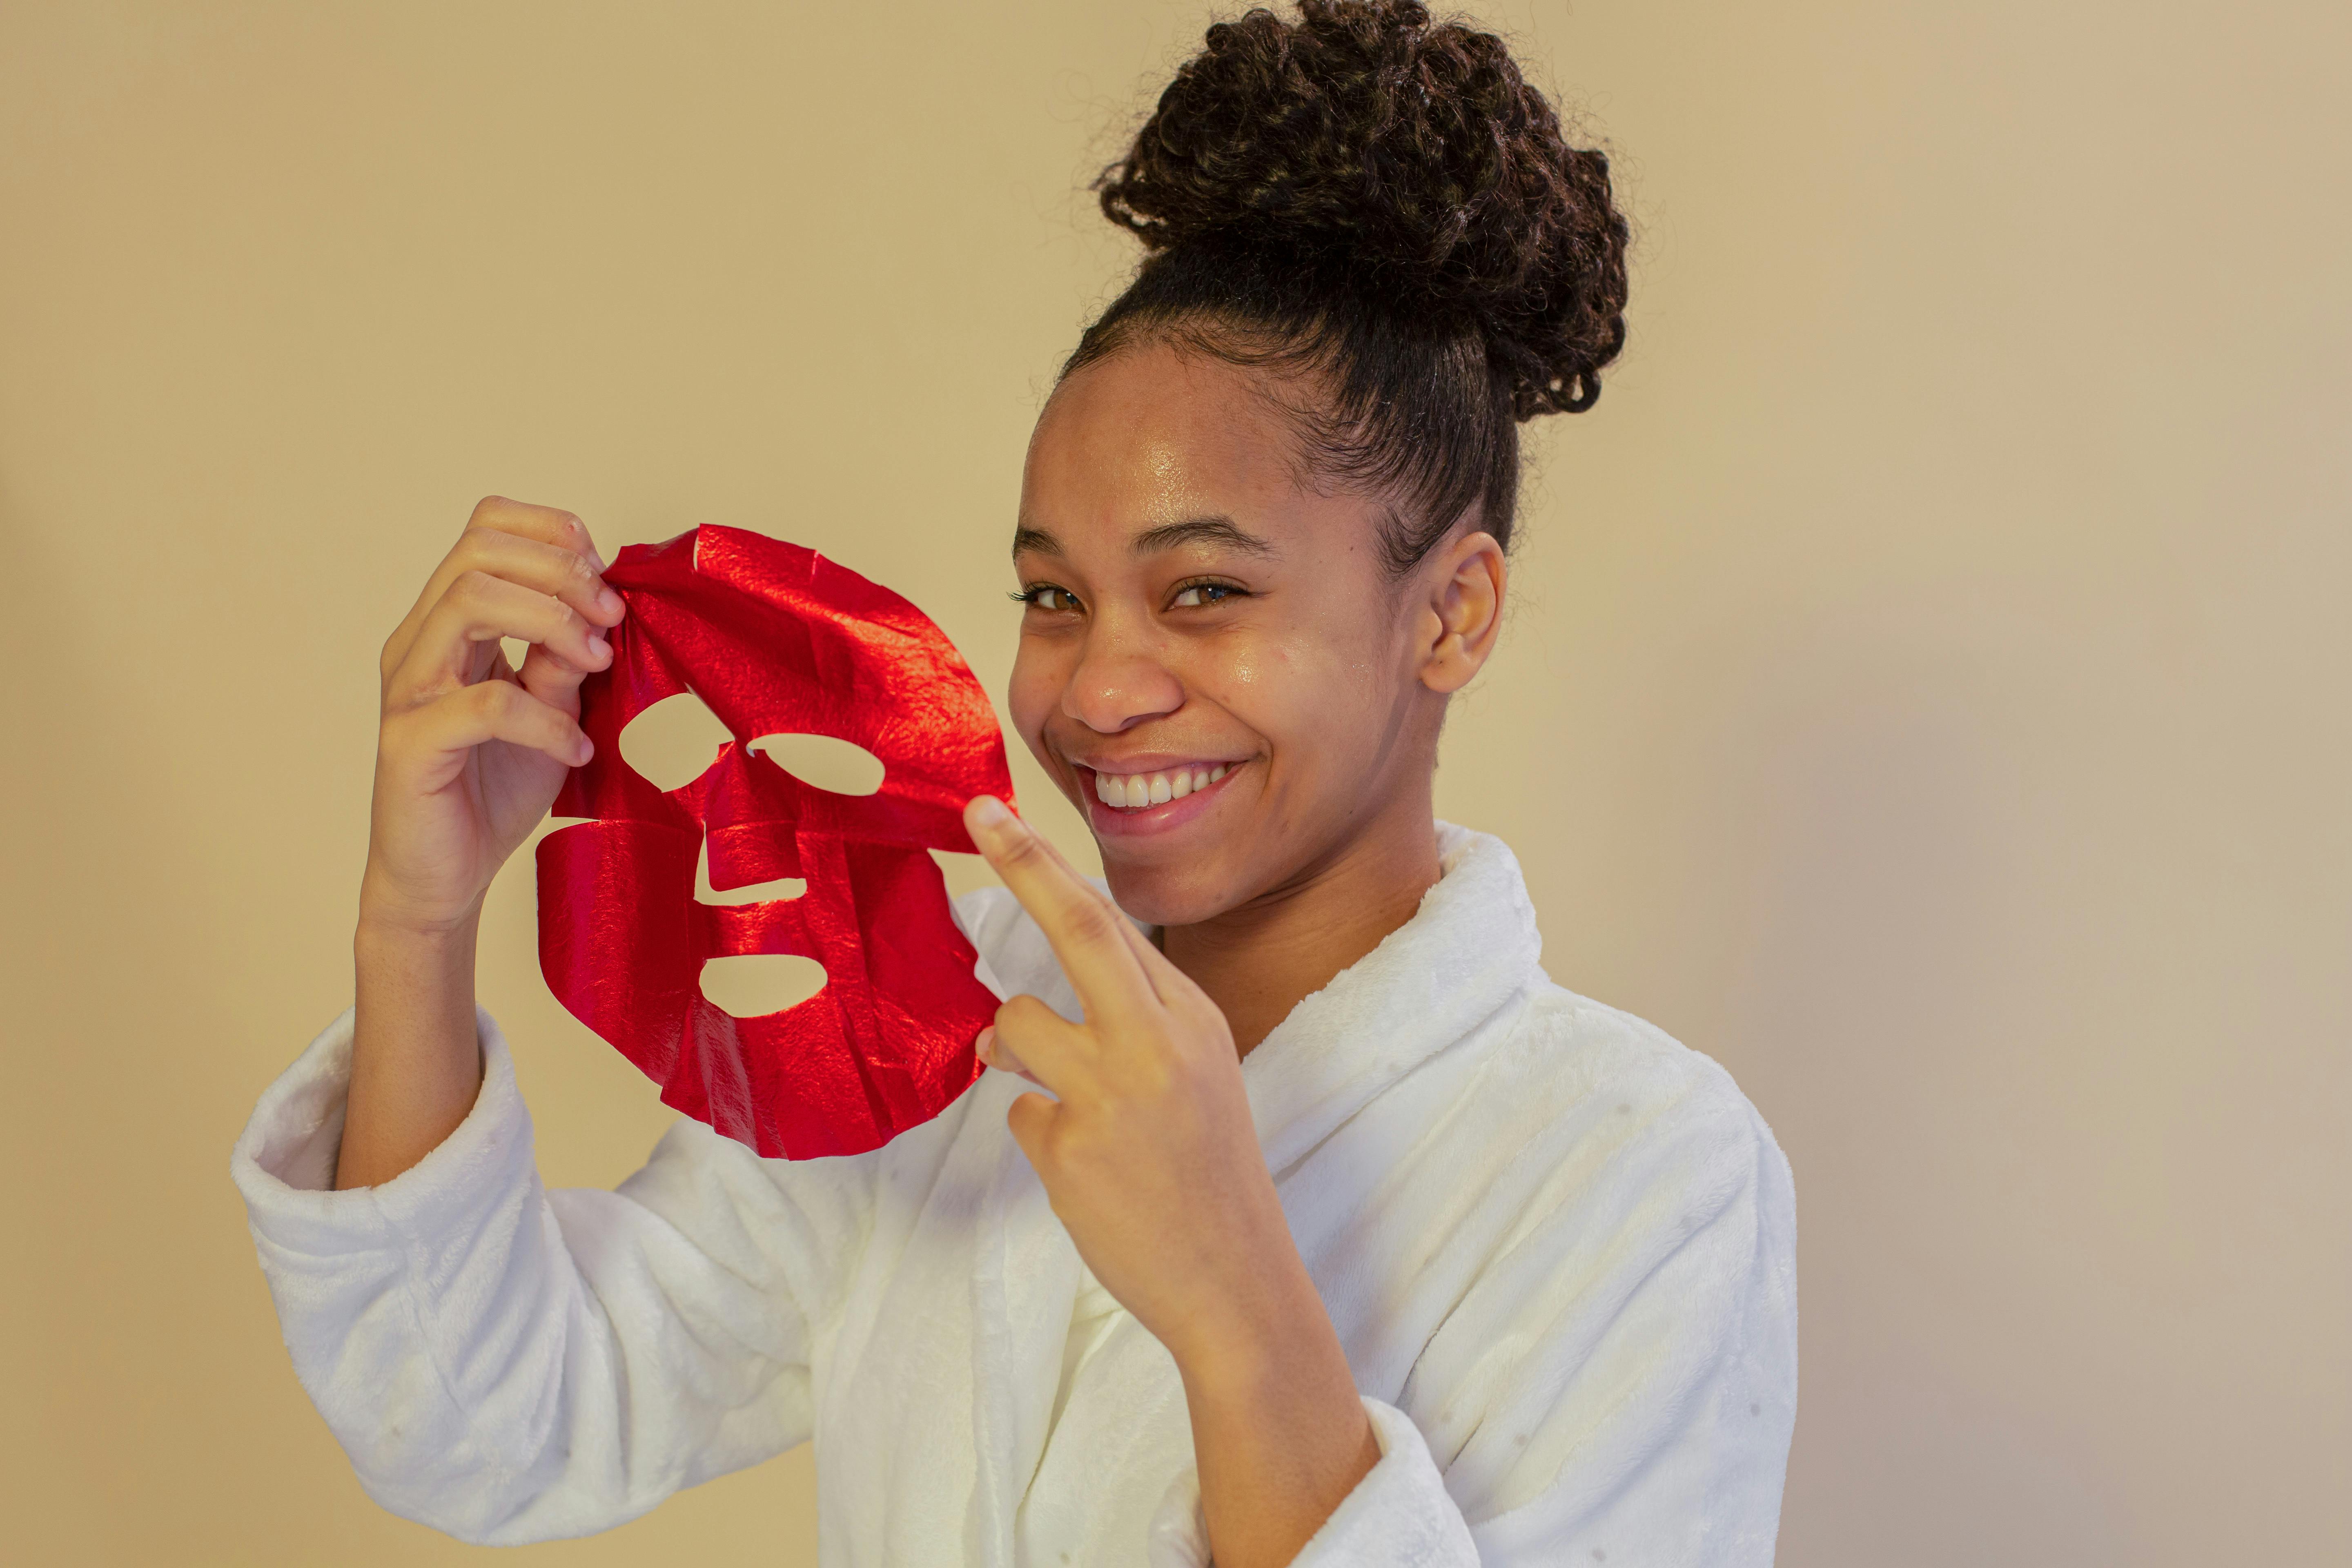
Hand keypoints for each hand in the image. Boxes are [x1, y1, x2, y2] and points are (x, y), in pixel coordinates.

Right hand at [361, 497, 625, 936]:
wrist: (444, 876)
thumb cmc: (491, 790)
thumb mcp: (551, 710)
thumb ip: (566, 658)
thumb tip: (604, 607)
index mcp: (447, 624)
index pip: (485, 529)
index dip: (551, 533)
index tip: (603, 576)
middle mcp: (418, 644)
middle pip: (478, 551)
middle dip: (560, 571)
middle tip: (609, 618)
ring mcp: (407, 690)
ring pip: (469, 602)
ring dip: (552, 623)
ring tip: (596, 664)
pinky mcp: (410, 743)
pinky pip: (484, 703)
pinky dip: (545, 720)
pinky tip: (575, 747)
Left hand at [960, 794, 1294, 1358]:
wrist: (1238, 1281)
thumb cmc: (1208, 1179)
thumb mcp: (1191, 1083)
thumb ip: (1119, 1034)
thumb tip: (1012, 1021)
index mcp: (1194, 1019)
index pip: (1113, 923)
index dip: (1051, 868)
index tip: (1003, 820)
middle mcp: (1159, 1041)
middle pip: (1078, 929)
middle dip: (1023, 864)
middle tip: (979, 815)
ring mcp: (1115, 1092)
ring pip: (1018, 1027)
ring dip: (1016, 1055)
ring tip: (1071, 1110)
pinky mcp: (1074, 1147)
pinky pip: (1021, 1114)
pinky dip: (1042, 1136)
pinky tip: (1090, 1175)